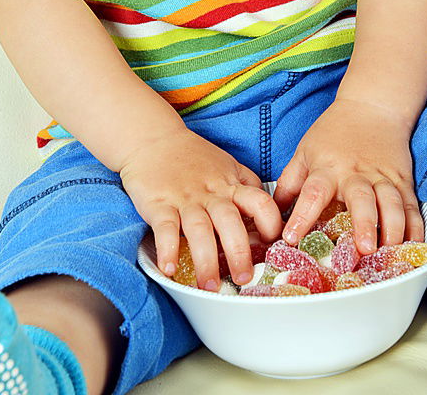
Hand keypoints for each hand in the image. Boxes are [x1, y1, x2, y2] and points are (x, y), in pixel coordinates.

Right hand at [119, 127, 282, 290]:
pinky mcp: (159, 203)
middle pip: (231, 222)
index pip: (260, 202)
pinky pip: (166, 228)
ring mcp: (185, 198)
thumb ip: (245, 187)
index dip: (270, 224)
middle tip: (244, 279)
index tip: (273, 247)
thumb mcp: (227, 165)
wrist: (154, 139)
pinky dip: (167, 249)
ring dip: (206, 260)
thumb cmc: (193, 156)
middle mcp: (211, 193)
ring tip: (209, 286)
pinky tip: (169, 268)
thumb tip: (265, 215)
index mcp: (231, 184)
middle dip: (239, 253)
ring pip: (200, 229)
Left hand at [272, 97, 423, 255]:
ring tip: (392, 250)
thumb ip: (289, 182)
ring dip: (393, 227)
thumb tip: (271, 214)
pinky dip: (416, 226)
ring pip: (392, 203)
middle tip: (364, 249)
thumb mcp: (305, 151)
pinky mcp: (403, 180)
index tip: (291, 239)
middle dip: (364, 224)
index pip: (312, 193)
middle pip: (361, 199)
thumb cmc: (334, 132)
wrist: (372, 106)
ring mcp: (383, 177)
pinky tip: (416, 244)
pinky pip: (412, 205)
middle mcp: (356, 174)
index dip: (301, 216)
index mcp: (327, 169)